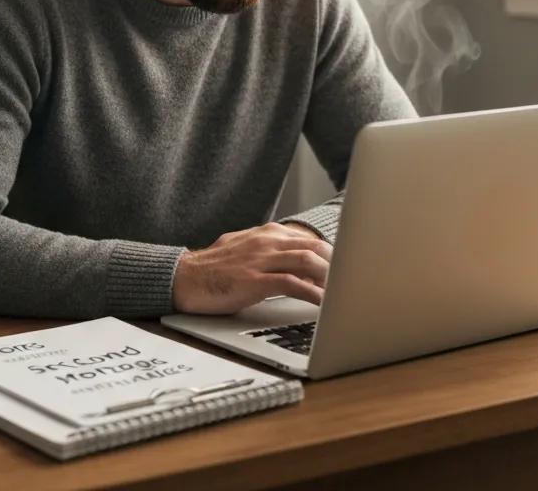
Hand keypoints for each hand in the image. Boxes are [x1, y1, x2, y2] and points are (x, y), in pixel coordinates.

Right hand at [172, 222, 331, 314]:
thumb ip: (272, 255)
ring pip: (307, 261)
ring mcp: (261, 259)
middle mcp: (266, 241)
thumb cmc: (214, 269)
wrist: (184, 277)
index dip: (331, 254)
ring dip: (331, 277)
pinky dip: (312, 294)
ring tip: (344, 291)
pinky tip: (323, 304)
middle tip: (353, 280)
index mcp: (266, 234)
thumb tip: (299, 268)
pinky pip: (292, 284)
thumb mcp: (246, 252)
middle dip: (338, 264)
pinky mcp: (254, 280)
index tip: (346, 267)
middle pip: (314, 247)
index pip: (308, 239)